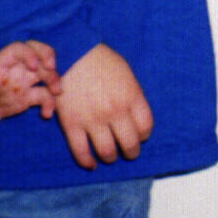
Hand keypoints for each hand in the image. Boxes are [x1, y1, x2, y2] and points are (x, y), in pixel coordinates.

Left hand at [0, 40, 60, 126]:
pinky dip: (50, 103)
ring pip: (45, 72)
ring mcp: (23, 83)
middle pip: (38, 54)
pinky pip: (44, 96)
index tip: (34, 65)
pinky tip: (46, 114)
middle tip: (51, 70)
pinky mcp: (27, 98)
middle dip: (48, 59)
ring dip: (55, 79)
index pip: (17, 49)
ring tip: (56, 93)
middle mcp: (15, 70)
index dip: (29, 53)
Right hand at [56, 44, 153, 170]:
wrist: (71, 53)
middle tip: (129, 151)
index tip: (140, 135)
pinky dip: (87, 162)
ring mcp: (93, 119)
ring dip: (111, 157)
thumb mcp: (126, 74)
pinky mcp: (71, 124)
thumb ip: (133, 96)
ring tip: (110, 155)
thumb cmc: (101, 61)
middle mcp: (115, 111)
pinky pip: (81, 152)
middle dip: (132, 151)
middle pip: (130, 144)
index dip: (144, 135)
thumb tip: (136, 116)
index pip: (146, 127)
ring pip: (107, 152)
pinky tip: (92, 164)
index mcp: (131, 96)